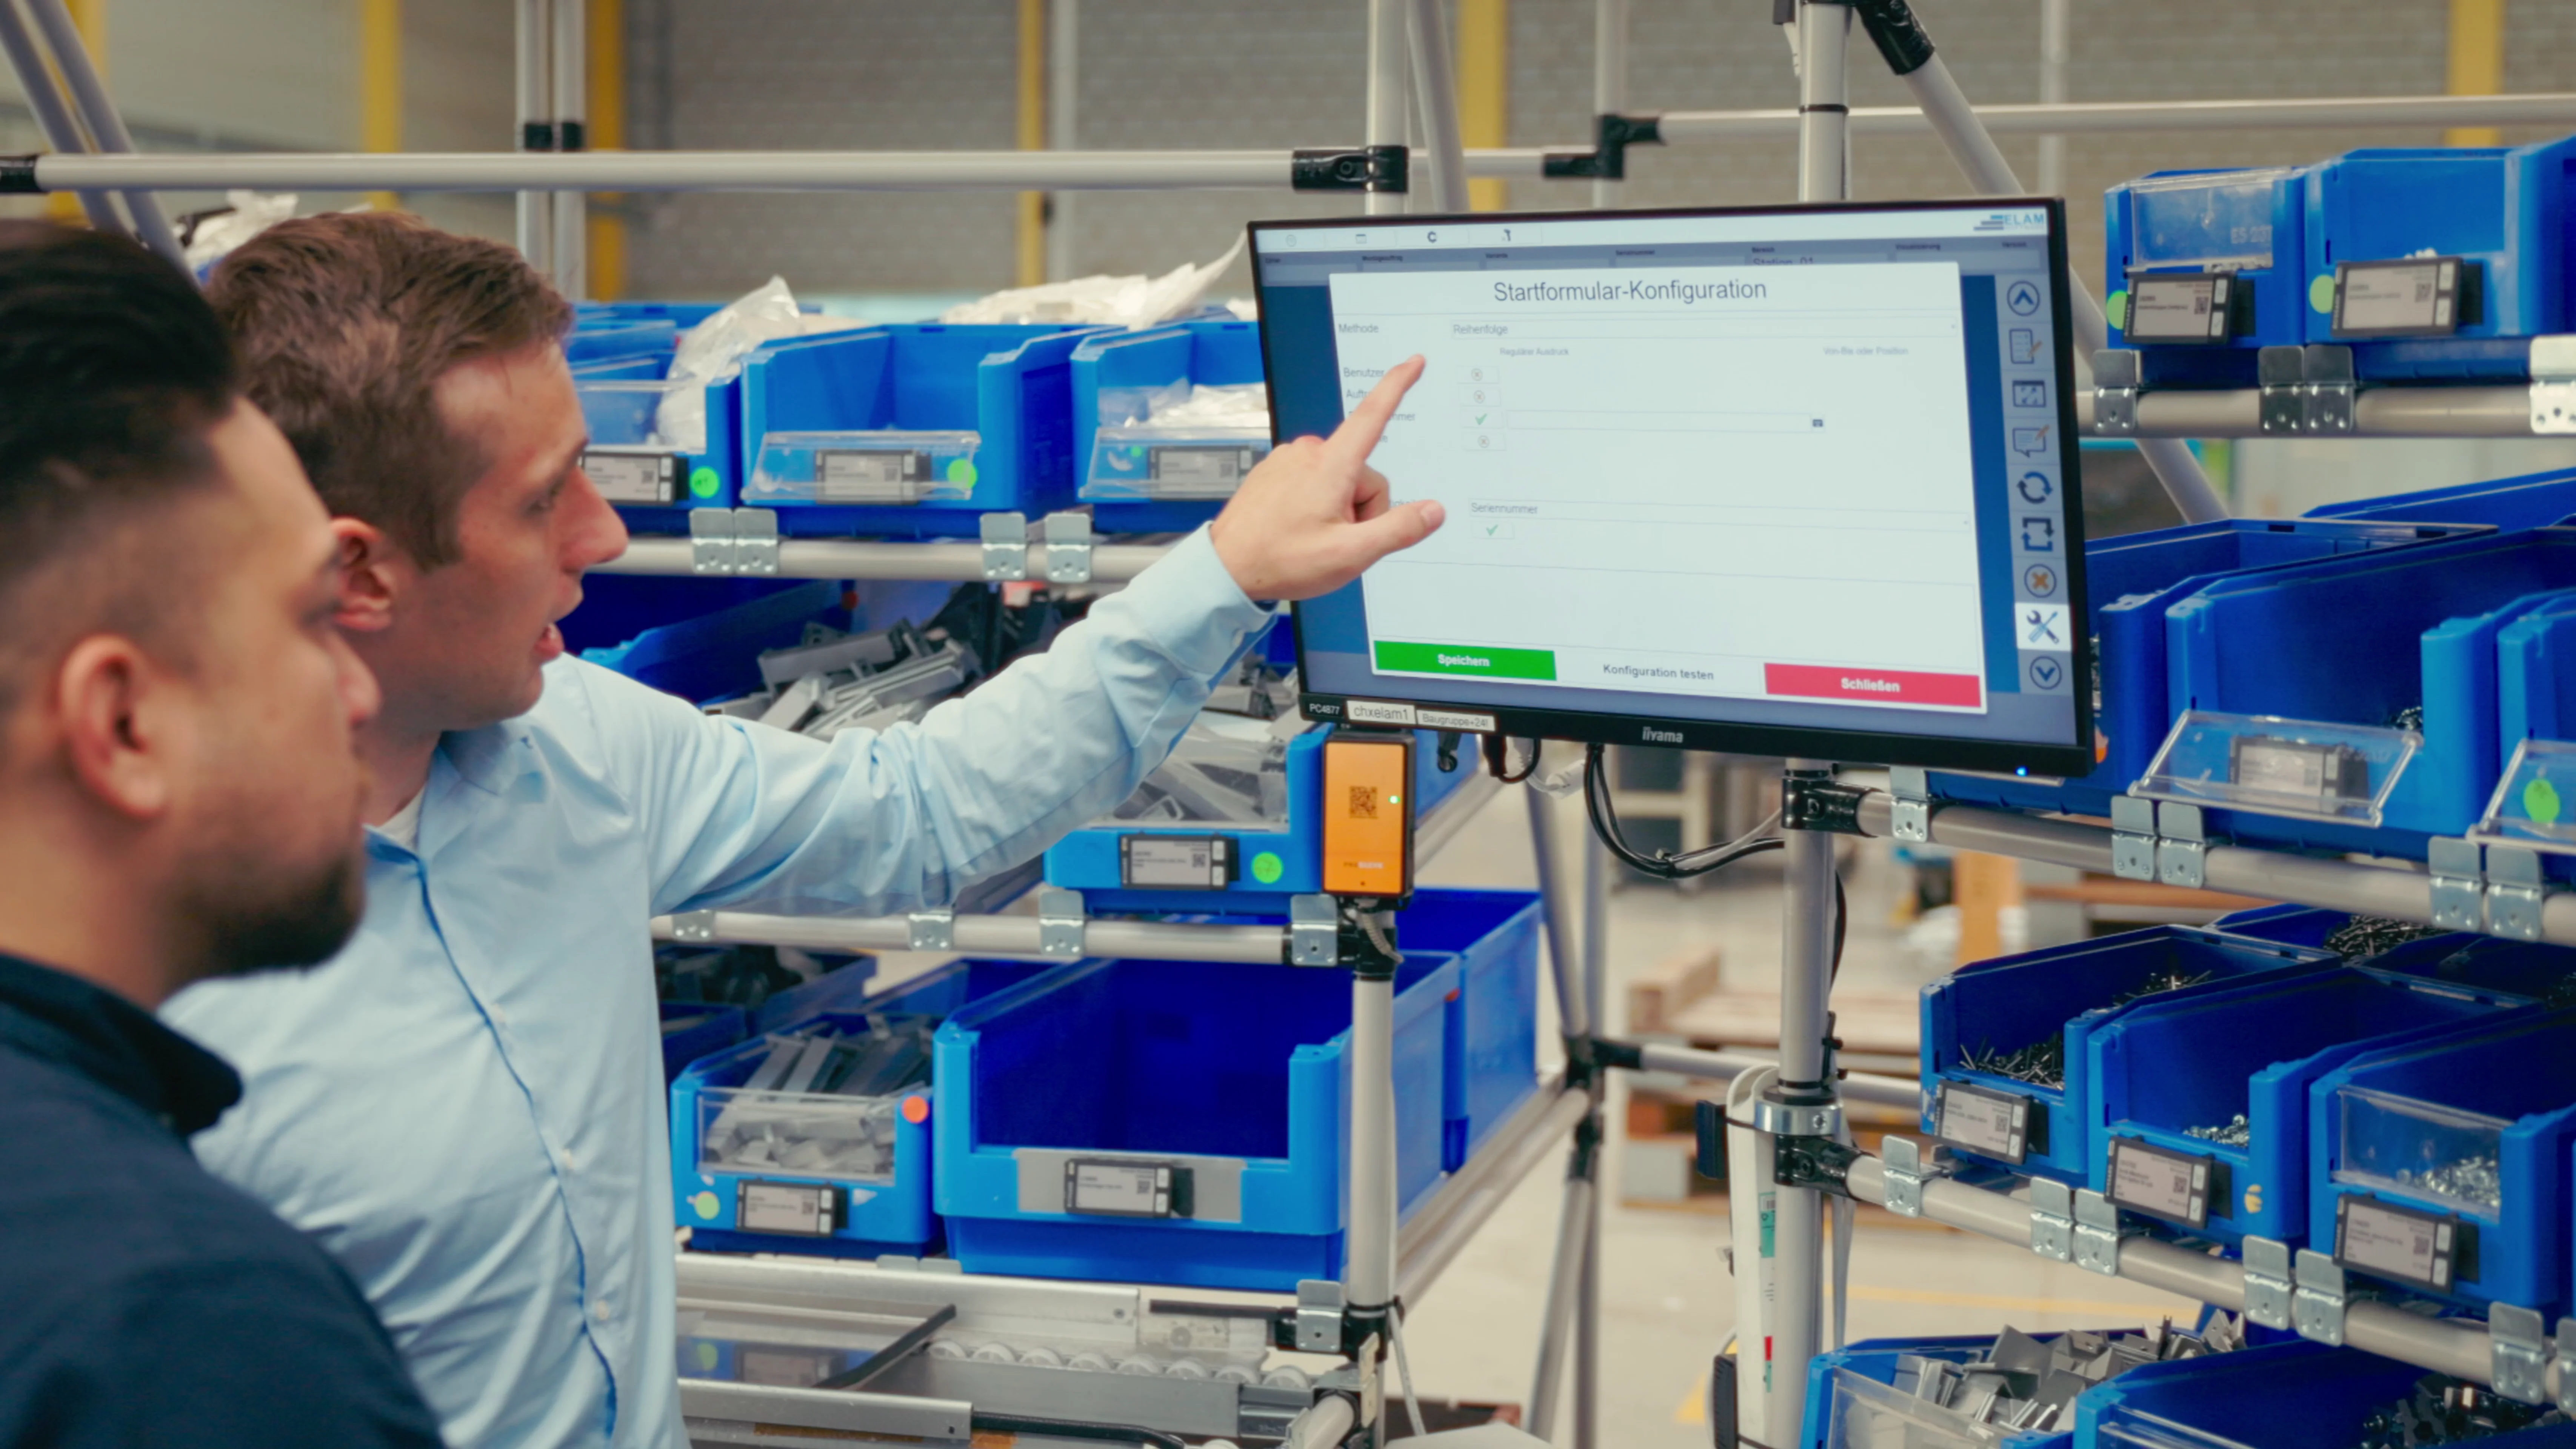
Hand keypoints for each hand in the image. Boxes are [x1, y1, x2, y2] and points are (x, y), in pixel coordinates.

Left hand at [1208, 356, 1444, 600]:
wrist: (1227, 568)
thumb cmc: (1282, 560)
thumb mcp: (1351, 554)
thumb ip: (1398, 529)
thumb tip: (1433, 510)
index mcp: (1331, 464)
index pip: (1374, 414)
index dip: (1398, 385)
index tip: (1414, 362)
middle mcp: (1309, 452)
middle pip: (1364, 473)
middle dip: (1364, 507)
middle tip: (1339, 540)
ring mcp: (1289, 459)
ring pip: (1341, 479)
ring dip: (1340, 508)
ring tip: (1314, 537)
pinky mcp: (1276, 470)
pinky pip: (1315, 481)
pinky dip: (1317, 504)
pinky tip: (1299, 528)